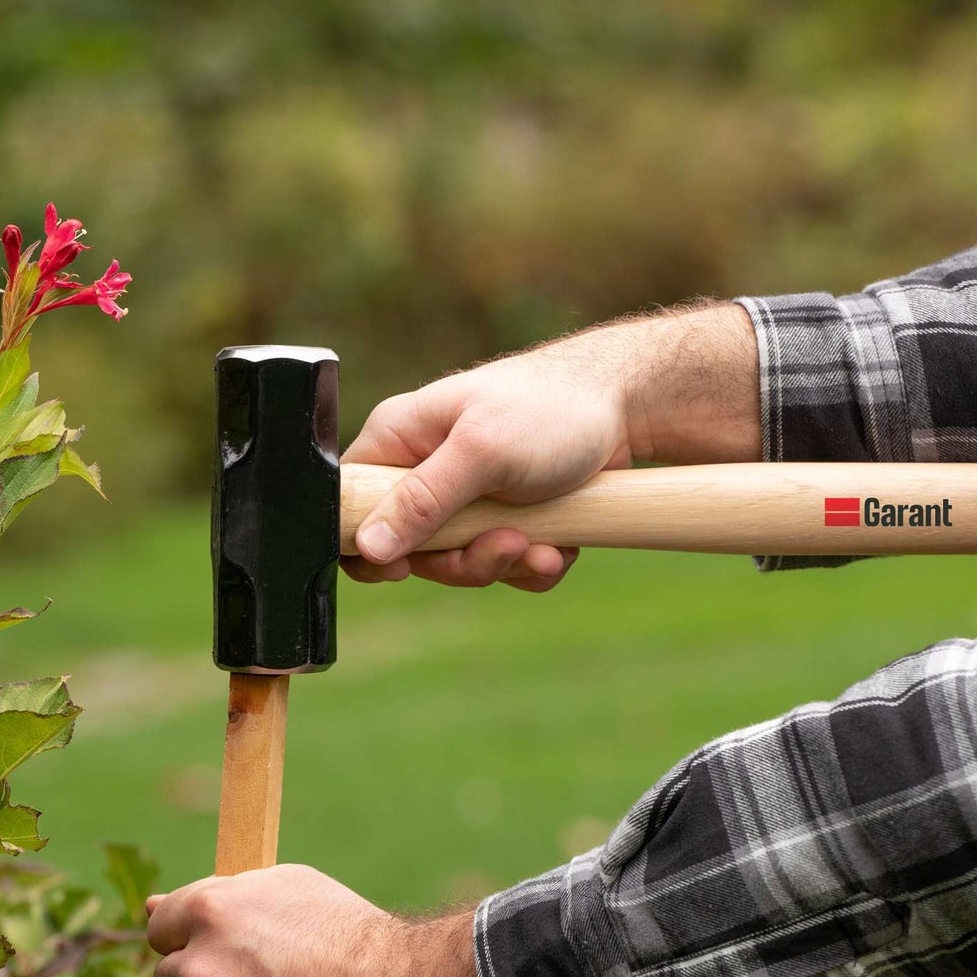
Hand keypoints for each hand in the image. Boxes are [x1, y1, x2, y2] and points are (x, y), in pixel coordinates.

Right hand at [341, 345, 628, 591]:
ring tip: (542, 544)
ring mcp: (467, 498)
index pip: (349, 506)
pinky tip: (559, 544)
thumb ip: (423, 499)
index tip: (407, 567)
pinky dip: (534, 564)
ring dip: (506, 563)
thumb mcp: (482, 452)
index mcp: (399, 441)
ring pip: (462, 563)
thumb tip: (369, 545)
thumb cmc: (551, 410)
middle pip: (411, 551)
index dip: (369, 547)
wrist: (627, 409)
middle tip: (506, 543)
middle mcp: (425, 471)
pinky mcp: (506, 519)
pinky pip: (505, 565)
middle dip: (463, 560)